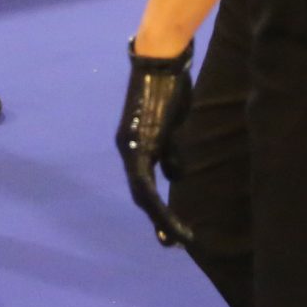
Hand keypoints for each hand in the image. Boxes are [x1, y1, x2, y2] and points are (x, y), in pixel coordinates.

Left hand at [117, 39, 194, 247]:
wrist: (160, 63)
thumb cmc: (169, 89)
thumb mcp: (171, 126)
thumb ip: (170, 151)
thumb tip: (174, 177)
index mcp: (135, 144)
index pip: (142, 184)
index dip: (155, 208)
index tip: (168, 229)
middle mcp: (128, 149)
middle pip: (140, 194)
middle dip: (157, 220)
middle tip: (170, 243)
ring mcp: (132, 147)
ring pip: (142, 193)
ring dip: (160, 218)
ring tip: (178, 236)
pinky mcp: (139, 145)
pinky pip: (145, 183)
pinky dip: (156, 203)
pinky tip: (168, 217)